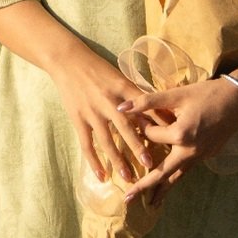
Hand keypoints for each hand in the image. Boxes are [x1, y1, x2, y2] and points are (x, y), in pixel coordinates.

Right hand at [47, 44, 156, 188]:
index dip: (156, 123)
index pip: (143, 108)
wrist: (67, 60)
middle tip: (151, 164)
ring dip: (118, 159)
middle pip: (125, 127)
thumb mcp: (119, 77)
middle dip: (138, 146)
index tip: (170, 138)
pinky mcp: (78, 119)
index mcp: (122, 88)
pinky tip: (102, 176)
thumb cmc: (97, 68)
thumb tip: (159, 112)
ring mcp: (91, 112)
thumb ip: (136, 95)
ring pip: (106, 140)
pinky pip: (86, 144)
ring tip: (128, 177)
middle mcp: (107, 101)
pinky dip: (94, 161)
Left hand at [117, 76, 237, 199]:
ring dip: (162, 189)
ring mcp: (201, 156)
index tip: (138, 116)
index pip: (152, 135)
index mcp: (182, 135)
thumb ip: (147, 102)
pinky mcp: (207, 156)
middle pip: (163, 173)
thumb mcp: (175, 95)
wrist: (236, 99)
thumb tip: (121, 107)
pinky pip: (187, 169)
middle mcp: (191, 151)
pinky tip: (169, 182)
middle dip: (144, 186)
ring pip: (177, 176)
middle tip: (127, 199)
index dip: (142, 125)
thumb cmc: (204, 94)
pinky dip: (175, 178)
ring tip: (150, 203)